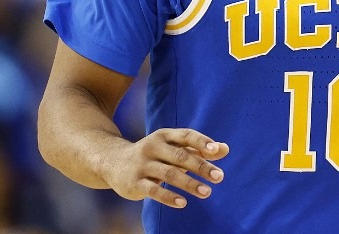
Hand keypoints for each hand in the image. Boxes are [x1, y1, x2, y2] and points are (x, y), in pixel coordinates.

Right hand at [104, 128, 229, 208]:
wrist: (113, 162)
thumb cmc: (153, 155)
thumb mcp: (173, 148)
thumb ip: (198, 149)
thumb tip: (225, 149)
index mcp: (164, 136)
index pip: (185, 135)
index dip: (201, 142)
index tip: (217, 150)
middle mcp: (152, 147)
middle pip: (180, 156)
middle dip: (200, 166)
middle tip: (219, 177)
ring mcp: (142, 165)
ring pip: (169, 174)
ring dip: (189, 183)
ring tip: (207, 192)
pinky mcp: (135, 183)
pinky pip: (153, 190)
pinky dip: (169, 197)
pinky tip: (183, 203)